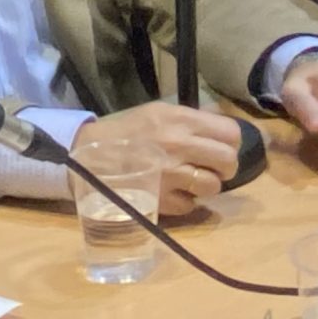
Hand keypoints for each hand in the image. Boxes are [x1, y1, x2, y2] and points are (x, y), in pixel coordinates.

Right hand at [73, 102, 240, 215]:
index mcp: (180, 120)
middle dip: (225, 167)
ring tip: (191, 181)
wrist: (86, 156)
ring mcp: (170, 175)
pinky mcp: (160, 200)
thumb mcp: (158, 113)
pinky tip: (172, 192)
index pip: (230, 133)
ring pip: (213, 186)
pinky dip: (185, 202)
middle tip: (213, 168)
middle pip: (228, 161)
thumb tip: (222, 125)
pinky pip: (190, 205)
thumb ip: (191, 119)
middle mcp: (179, 146)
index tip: (222, 147)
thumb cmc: (125, 132)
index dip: (231, 142)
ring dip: (206, 186)